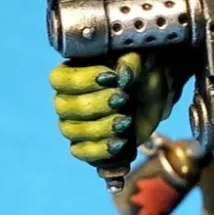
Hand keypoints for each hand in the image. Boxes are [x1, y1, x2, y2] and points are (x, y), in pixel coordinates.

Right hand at [50, 52, 170, 163]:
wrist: (153, 97)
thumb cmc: (140, 73)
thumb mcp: (142, 61)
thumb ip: (131, 62)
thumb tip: (122, 74)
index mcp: (73, 74)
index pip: (60, 79)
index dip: (84, 80)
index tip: (113, 78)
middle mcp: (67, 101)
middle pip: (65, 108)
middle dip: (96, 105)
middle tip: (123, 100)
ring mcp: (75, 125)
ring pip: (73, 132)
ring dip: (101, 129)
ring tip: (126, 122)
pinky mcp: (88, 145)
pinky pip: (82, 153)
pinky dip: (102, 153)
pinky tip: (121, 146)